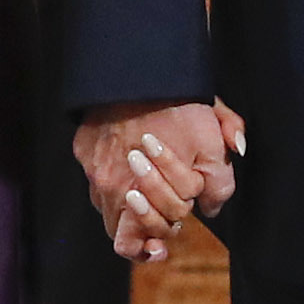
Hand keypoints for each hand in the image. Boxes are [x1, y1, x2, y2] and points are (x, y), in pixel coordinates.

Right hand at [73, 100, 246, 262]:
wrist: (140, 69)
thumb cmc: (179, 107)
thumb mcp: (213, 145)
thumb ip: (219, 184)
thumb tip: (211, 208)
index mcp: (146, 193)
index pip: (154, 233)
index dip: (174, 226)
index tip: (184, 216)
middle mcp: (113, 189)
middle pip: (123, 234)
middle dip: (149, 226)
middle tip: (168, 213)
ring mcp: (95, 171)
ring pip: (108, 209)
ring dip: (128, 209)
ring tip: (146, 197)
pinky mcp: (84, 152)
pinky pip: (95, 181)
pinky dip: (113, 181)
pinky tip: (130, 167)